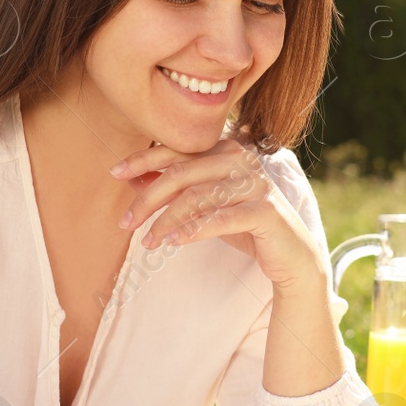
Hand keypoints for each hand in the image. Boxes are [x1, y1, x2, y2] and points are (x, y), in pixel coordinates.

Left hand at [111, 138, 324, 293]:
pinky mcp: (266, 211)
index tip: (114, 173)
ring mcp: (256, 184)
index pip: (177, 150)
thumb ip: (175, 189)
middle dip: (147, 199)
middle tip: (125, 223)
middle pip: (181, 174)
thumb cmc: (245, 227)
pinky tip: (174, 242)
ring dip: (166, 221)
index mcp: (227, 150)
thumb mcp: (205, 206)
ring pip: (197, 197)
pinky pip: (221, 218)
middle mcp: (243, 160)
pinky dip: (193, 230)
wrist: (291, 256)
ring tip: (148, 242)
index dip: (142, 160)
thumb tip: (132, 177)